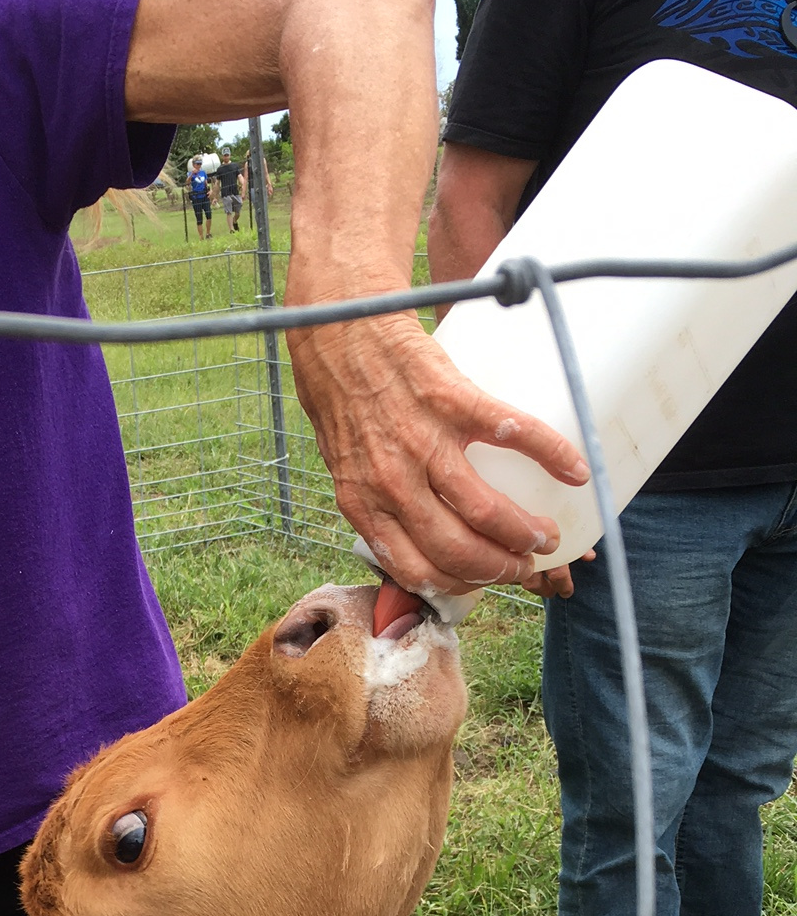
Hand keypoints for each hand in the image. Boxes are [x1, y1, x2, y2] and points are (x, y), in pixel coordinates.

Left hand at [286, 310, 589, 597]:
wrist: (338, 330)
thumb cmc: (342, 399)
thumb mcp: (344, 467)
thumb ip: (376, 505)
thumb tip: (413, 543)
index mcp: (365, 506)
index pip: (418, 571)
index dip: (462, 585)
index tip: (487, 581)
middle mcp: (393, 483)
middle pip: (458, 551)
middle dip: (502, 569)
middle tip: (527, 563)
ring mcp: (424, 442)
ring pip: (484, 511)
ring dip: (525, 532)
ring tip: (547, 535)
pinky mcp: (451, 399)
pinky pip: (512, 435)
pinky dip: (552, 455)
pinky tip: (576, 471)